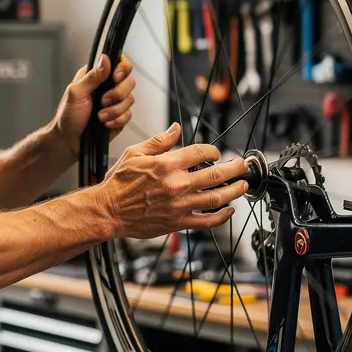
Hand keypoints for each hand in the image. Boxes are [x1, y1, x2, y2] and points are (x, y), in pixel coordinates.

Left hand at [54, 54, 135, 155]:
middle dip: (117, 94)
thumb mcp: (76, 93)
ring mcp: (115, 103)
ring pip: (130, 100)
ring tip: (99, 117)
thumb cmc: (67, 116)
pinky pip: (128, 115)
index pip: (119, 63)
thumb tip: (105, 58)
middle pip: (129, 81)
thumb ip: (92, 76)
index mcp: (97, 76)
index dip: (122, 68)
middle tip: (102, 101)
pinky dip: (116, 120)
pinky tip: (104, 124)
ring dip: (114, 110)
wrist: (69, 141)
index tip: (115, 78)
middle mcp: (108, 87)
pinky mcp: (120, 117)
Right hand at [100, 123, 248, 239]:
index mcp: (167, 165)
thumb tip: (176, 129)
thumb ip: (159, 141)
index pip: (200, 153)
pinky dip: (222, 216)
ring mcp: (179, 205)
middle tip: (242, 165)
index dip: (212, 151)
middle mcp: (177, 184)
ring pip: (217, 198)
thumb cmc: (119, 182)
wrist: (109, 210)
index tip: (215, 153)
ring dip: (234, 191)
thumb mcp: (135, 153)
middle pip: (216, 175)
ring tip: (242, 186)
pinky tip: (229, 210)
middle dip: (234, 168)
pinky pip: (206, 221)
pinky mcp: (178, 222)